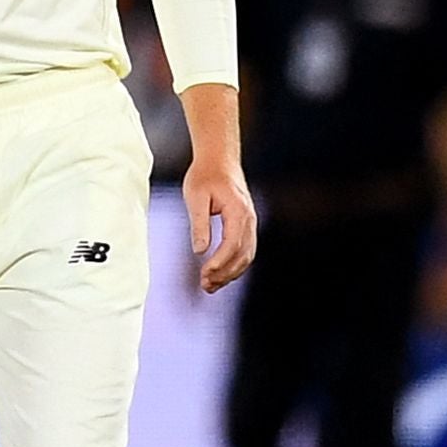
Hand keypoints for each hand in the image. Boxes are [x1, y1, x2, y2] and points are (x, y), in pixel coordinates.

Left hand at [186, 151, 258, 292]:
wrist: (219, 161)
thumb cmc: (204, 176)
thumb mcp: (195, 198)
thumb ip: (199, 224)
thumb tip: (200, 251)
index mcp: (238, 212)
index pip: (232, 244)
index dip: (220, 262)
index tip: (205, 274)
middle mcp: (249, 219)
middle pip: (243, 254)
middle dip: (225, 273)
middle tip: (205, 285)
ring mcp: (250, 223)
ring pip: (247, 255)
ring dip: (231, 273)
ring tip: (210, 285)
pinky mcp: (246, 225)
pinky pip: (245, 250)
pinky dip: (235, 265)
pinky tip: (220, 274)